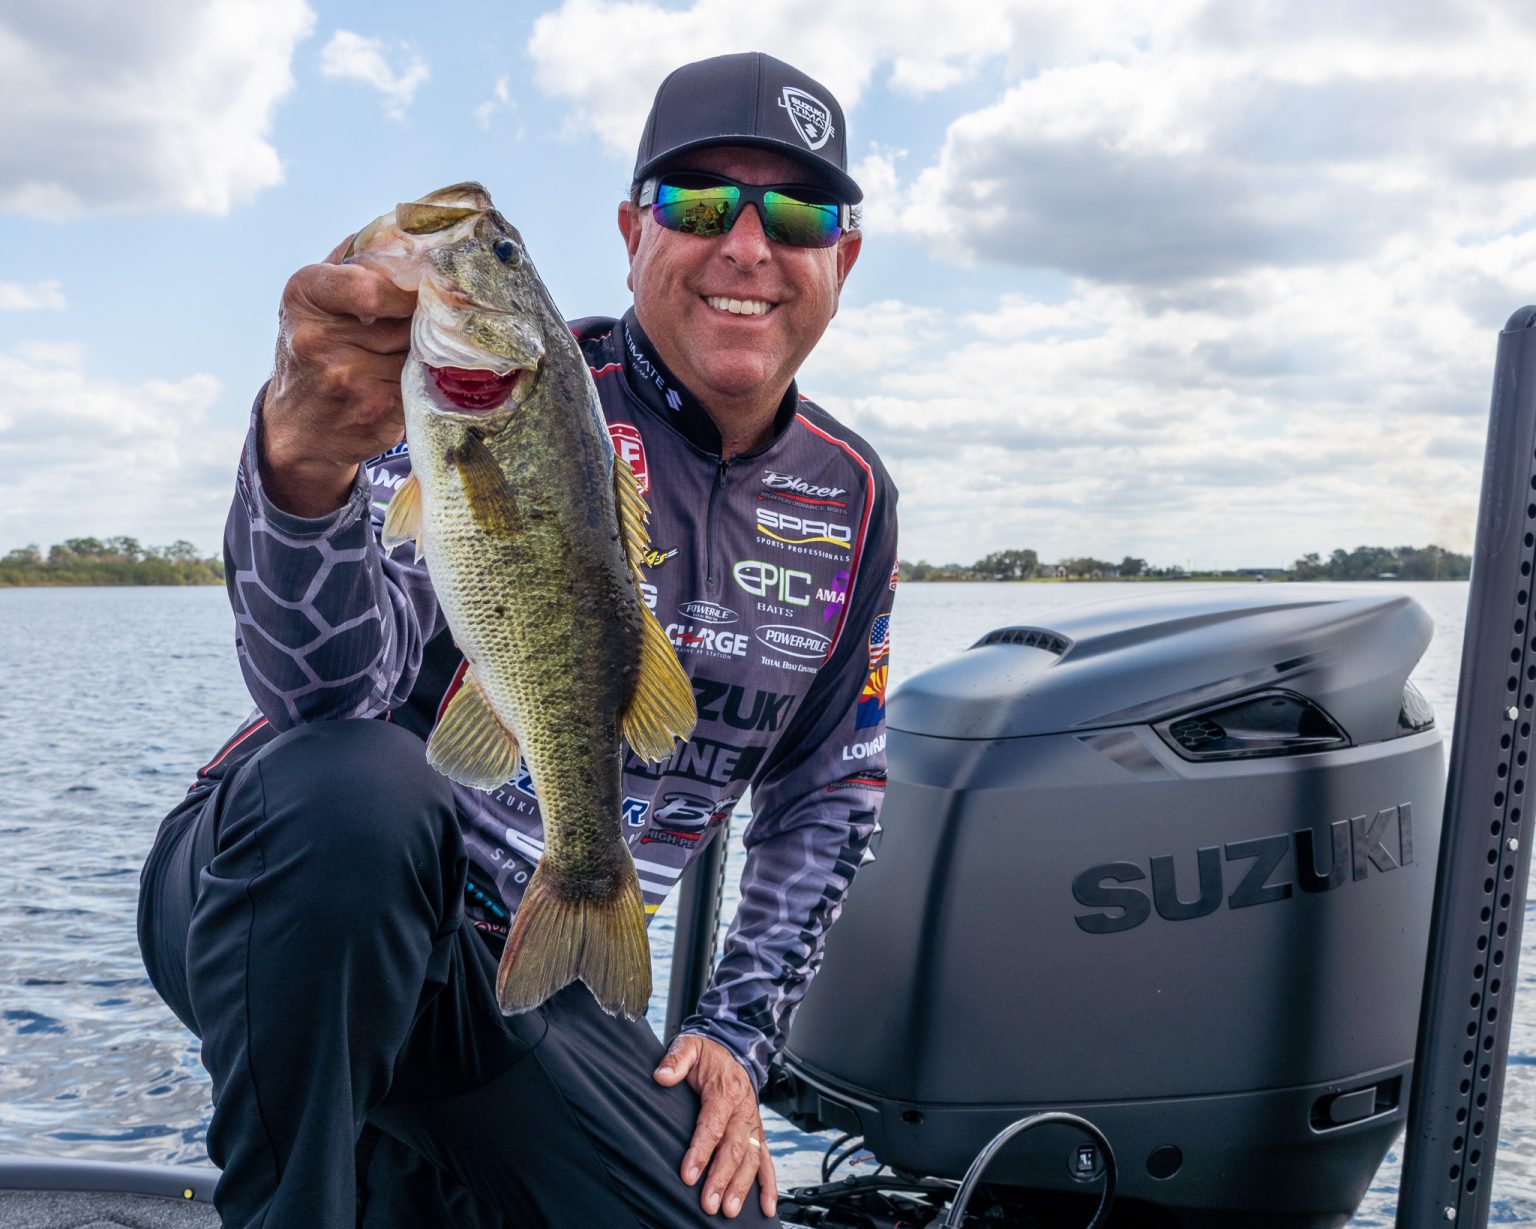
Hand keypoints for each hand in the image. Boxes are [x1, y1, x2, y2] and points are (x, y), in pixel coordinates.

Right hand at [259, 236, 417, 516]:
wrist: (297, 426)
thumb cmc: (314, 349)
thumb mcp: (316, 298)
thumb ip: (354, 262)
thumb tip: (412, 231)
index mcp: (304, 295)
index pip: (369, 286)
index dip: (408, 289)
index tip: (426, 289)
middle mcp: (319, 340)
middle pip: (408, 319)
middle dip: (428, 318)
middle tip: (445, 315)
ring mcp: (349, 380)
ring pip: (422, 350)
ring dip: (434, 349)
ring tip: (426, 349)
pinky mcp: (377, 412)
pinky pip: (427, 382)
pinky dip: (434, 377)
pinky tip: (424, 376)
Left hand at [654, 1034, 776, 1219]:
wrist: (733, 1051)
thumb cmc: (707, 1055)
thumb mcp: (689, 1047)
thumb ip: (676, 1059)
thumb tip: (661, 1076)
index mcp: (726, 1091)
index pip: (713, 1125)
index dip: (701, 1151)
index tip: (688, 1175)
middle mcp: (743, 1110)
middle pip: (734, 1148)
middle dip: (722, 1178)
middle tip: (709, 1204)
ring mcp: (753, 1124)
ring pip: (751, 1159)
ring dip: (742, 1187)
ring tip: (729, 1211)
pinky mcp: (757, 1134)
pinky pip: (766, 1161)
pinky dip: (769, 1185)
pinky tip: (767, 1208)